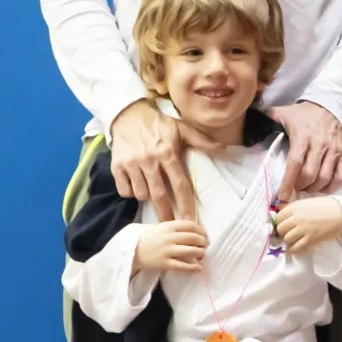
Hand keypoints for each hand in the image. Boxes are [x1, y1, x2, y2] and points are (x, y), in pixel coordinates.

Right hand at [109, 98, 193, 222]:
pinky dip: (131, 192)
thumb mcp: (183, 129)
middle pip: (159, 196)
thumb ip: (203, 141)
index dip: (186, 205)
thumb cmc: (160, 125)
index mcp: (167, 152)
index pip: (180, 184)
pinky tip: (136, 185)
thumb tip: (225, 150)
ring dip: (147, 197)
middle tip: (170, 226)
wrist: (128, 115)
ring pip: (141, 194)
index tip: (190, 221)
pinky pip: (125, 191)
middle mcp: (149, 160)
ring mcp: (131, 164)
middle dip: (166, 215)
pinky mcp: (116, 166)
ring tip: (151, 191)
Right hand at [134, 219, 206, 274]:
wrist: (132, 251)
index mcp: (168, 226)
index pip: (190, 225)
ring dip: (200, 253)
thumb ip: (177, 228)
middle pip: (193, 238)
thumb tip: (196, 231)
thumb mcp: (161, 227)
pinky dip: (192, 267)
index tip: (204, 234)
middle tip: (205, 245)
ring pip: (190, 251)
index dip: (201, 230)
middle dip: (203, 242)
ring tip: (202, 254)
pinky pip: (182, 266)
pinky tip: (199, 268)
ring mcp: (166, 251)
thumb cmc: (149, 239)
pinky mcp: (164, 263)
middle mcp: (168, 237)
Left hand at [268, 101, 341, 196]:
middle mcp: (320, 144)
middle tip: (293, 190)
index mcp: (302, 136)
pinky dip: (331, 188)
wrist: (329, 105)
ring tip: (306, 189)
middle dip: (299, 187)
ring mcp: (333, 150)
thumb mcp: (283, 112)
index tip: (282, 196)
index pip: (295, 163)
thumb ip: (267, 119)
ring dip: (314, 189)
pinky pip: (340, 177)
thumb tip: (249, 125)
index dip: (288, 183)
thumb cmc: (303, 114)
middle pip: (310, 175)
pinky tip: (322, 188)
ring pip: (325, 179)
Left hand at [269, 195, 341, 255]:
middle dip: (283, 232)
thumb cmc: (326, 206)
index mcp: (295, 207)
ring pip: (287, 239)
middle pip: (280, 229)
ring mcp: (303, 229)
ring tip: (296, 240)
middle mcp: (296, 218)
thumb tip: (281, 214)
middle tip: (290, 232)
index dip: (280, 222)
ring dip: (290, 241)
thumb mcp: (307, 202)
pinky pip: (296, 248)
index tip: (284, 225)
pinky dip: (295, 249)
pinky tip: (299, 246)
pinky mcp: (310, 239)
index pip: (277, 217)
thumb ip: (294, 208)